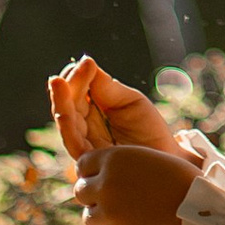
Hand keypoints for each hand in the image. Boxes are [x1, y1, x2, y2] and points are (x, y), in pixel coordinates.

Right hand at [48, 55, 185, 159]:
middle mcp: (84, 127)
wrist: (167, 158)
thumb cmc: (148, 129)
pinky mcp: (89, 162)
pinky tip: (65, 114)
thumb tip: (86, 63)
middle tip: (64, 74)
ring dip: (60, 104)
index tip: (85, 63)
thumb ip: (108, 87)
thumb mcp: (130, 101)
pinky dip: (66, 127)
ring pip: (66, 123)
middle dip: (65, 89)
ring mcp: (85, 144)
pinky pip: (73, 144)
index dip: (76, 77)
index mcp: (92, 110)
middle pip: (67, 106)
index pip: (76, 91)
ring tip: (58, 84)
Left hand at [72, 137, 196, 224]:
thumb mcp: (149, 158)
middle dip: (94, 197)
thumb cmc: (182, 179)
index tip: (106, 181)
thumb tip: (101, 175)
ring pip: (89, 218)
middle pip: (81, 192)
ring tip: (129, 218)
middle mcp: (105, 184)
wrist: (202, 208)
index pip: (83, 165)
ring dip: (104, 219)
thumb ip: (122, 165)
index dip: (93, 173)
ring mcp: (109, 213)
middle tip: (117, 202)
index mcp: (114, 158)